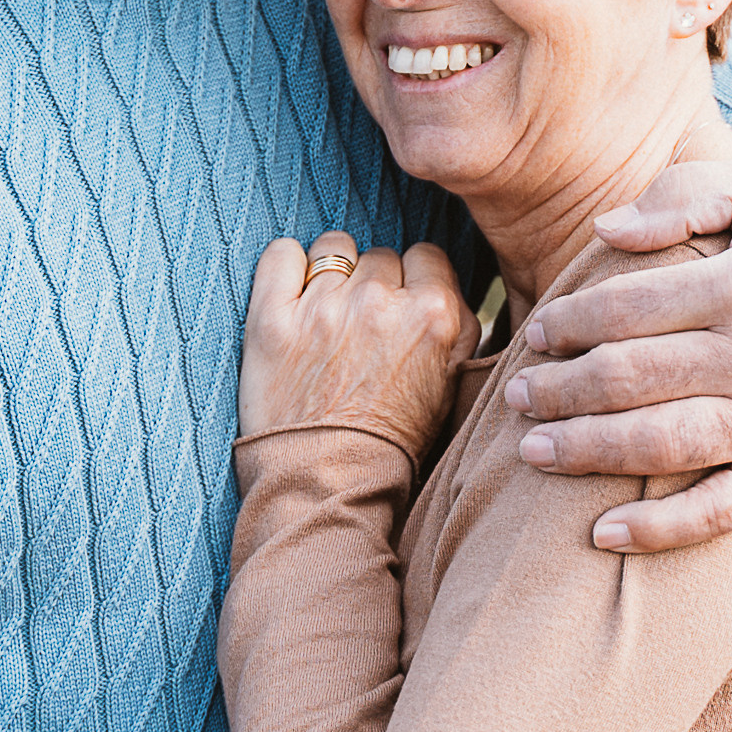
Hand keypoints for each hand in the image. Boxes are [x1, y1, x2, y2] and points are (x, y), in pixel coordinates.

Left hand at [240, 233, 477, 456]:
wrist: (328, 483)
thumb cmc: (392, 443)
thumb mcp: (452, 386)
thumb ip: (459, 328)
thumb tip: (444, 289)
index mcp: (432, 315)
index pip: (426, 257)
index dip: (413, 281)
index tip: (399, 308)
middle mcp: (379, 303)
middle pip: (380, 256)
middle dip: (373, 283)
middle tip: (362, 327)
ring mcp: (323, 307)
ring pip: (334, 248)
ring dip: (332, 271)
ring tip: (326, 312)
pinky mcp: (272, 318)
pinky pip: (281, 253)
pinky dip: (286, 264)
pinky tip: (291, 291)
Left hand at [503, 153, 731, 551]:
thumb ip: (685, 193)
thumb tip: (603, 229)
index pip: (628, 310)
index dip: (569, 322)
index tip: (536, 332)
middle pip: (631, 380)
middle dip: (559, 391)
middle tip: (513, 394)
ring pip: (661, 447)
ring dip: (586, 453)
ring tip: (531, 452)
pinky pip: (723, 508)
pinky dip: (662, 531)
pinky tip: (604, 536)